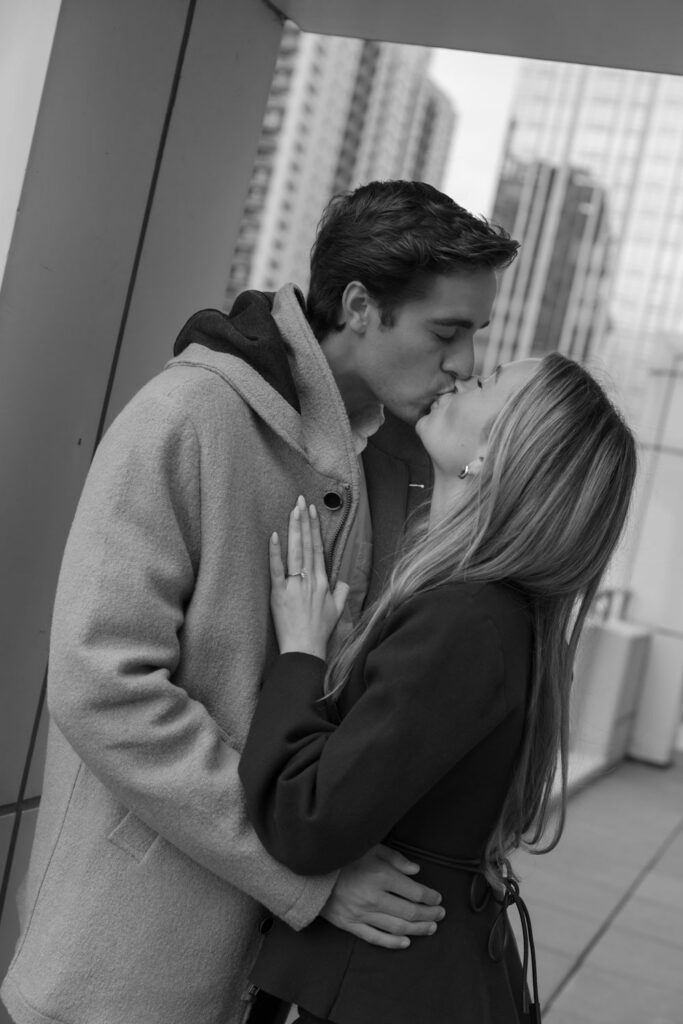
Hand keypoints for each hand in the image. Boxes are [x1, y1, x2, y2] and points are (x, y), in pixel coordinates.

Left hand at [270, 496, 348, 658]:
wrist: (305, 648)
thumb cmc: (320, 631)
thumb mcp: (337, 610)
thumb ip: (342, 592)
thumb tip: (344, 580)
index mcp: (323, 581)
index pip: (318, 548)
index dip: (315, 528)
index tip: (312, 511)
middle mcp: (310, 579)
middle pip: (307, 544)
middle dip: (303, 520)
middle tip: (300, 500)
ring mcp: (294, 585)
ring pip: (294, 552)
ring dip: (294, 529)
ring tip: (292, 511)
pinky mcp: (279, 594)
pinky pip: (277, 569)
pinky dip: (275, 552)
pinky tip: (274, 536)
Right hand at [320, 845, 444, 948]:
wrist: (311, 870)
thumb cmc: (344, 856)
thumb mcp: (371, 847)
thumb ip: (395, 858)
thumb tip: (416, 870)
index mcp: (380, 875)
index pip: (414, 891)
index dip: (430, 897)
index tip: (438, 898)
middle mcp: (373, 897)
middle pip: (410, 912)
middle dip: (429, 914)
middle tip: (440, 915)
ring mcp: (361, 913)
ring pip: (397, 927)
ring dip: (417, 929)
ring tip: (431, 928)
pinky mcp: (349, 924)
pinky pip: (375, 938)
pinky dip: (393, 943)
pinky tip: (407, 942)